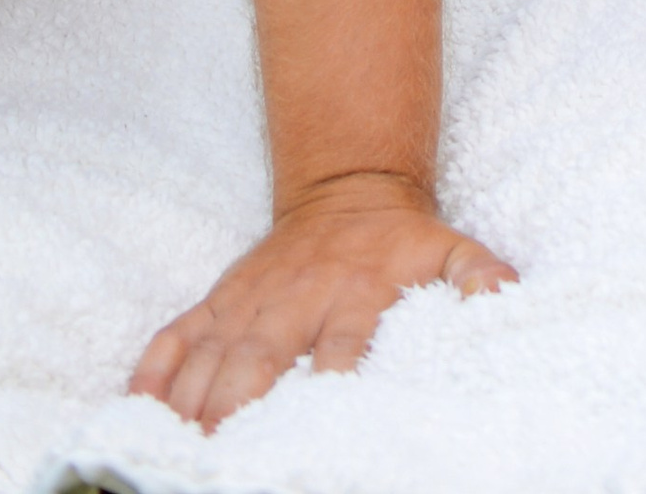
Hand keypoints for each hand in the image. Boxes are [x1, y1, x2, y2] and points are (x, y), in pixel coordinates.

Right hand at [131, 172, 515, 429]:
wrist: (350, 182)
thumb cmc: (401, 239)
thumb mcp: (450, 249)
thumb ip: (479, 275)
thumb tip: (506, 298)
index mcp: (356, 293)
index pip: (341, 346)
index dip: (328, 383)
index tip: (318, 426)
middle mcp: (296, 299)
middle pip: (259, 362)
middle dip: (238, 413)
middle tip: (223, 463)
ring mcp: (249, 302)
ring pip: (210, 357)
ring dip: (192, 408)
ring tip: (179, 457)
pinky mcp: (218, 301)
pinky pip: (175, 337)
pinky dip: (153, 375)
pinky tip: (139, 413)